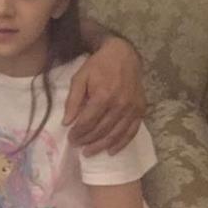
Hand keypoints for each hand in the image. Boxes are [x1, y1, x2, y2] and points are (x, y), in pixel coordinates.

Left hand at [63, 37, 145, 155]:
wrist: (124, 55)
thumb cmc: (98, 66)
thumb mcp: (80, 78)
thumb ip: (73, 100)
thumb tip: (67, 122)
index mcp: (103, 96)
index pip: (88, 122)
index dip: (78, 133)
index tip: (70, 138)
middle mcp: (119, 104)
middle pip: (101, 130)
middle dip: (87, 140)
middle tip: (78, 146)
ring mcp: (132, 108)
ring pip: (115, 134)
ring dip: (101, 146)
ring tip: (90, 152)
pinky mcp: (140, 110)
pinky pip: (131, 131)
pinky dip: (121, 143)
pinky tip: (111, 151)